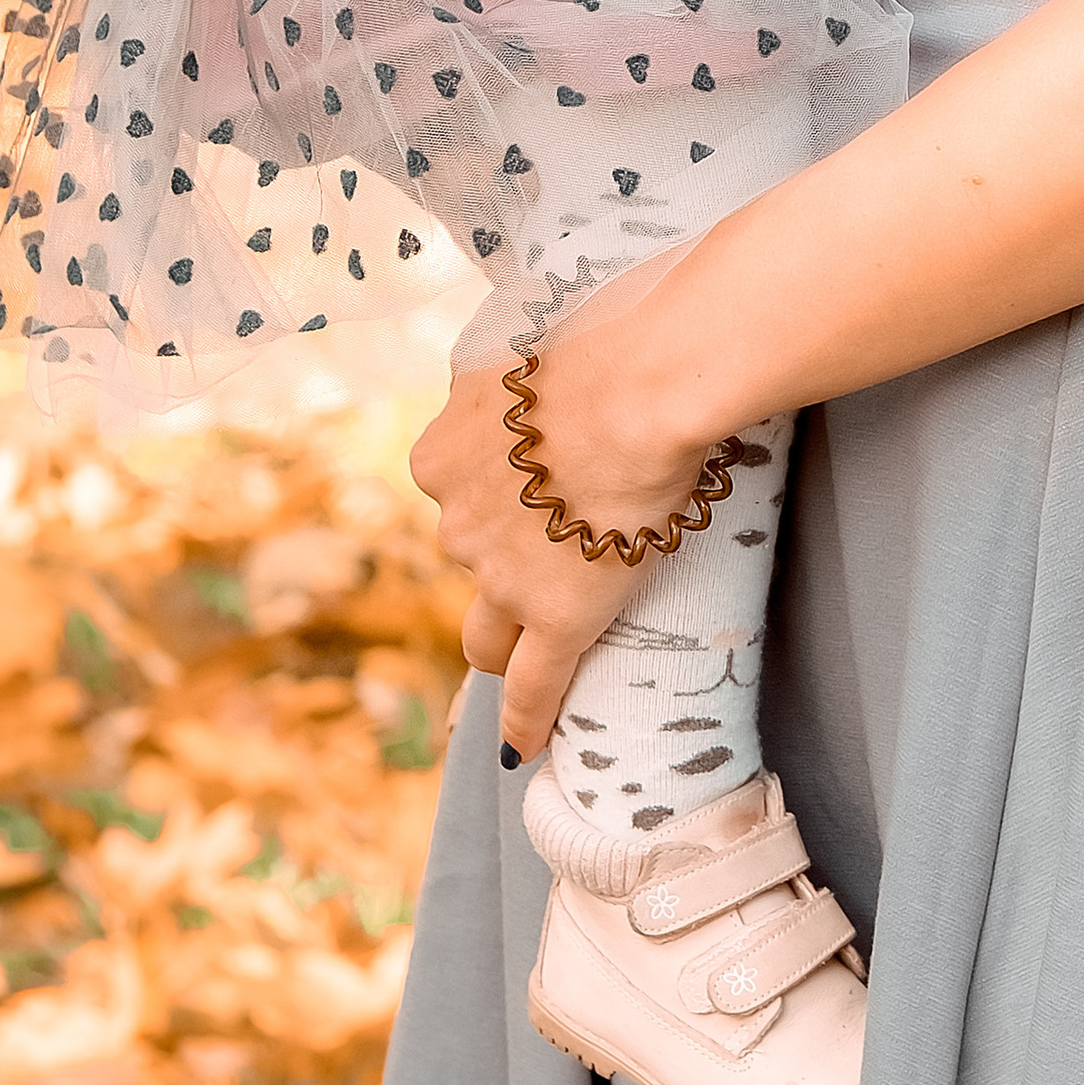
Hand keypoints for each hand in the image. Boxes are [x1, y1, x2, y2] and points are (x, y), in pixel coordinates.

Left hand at [409, 295, 732, 756]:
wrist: (642, 381)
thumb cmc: (602, 336)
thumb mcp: (526, 338)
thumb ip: (512, 372)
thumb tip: (527, 364)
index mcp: (441, 451)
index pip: (453, 487)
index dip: (493, 488)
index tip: (528, 483)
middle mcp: (456, 518)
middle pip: (469, 556)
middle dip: (503, 554)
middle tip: (557, 537)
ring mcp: (504, 575)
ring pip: (490, 624)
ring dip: (507, 632)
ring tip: (530, 646)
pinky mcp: (560, 615)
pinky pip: (535, 685)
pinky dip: (527, 718)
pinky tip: (526, 747)